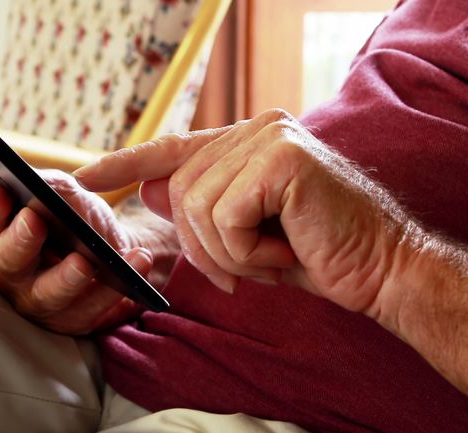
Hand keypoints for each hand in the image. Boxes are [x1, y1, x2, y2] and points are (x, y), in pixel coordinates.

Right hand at [0, 170, 154, 334]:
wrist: (114, 251)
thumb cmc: (77, 219)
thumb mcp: (64, 193)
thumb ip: (49, 186)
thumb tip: (40, 186)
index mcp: (2, 236)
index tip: (0, 189)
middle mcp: (13, 275)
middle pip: (10, 262)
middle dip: (21, 241)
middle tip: (34, 221)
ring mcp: (41, 303)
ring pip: (49, 294)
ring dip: (67, 277)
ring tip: (85, 260)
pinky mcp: (74, 321)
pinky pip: (92, 309)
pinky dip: (114, 289)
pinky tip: (136, 261)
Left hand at [73, 109, 415, 316]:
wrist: (384, 270)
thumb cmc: (322, 255)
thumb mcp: (248, 235)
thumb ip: (203, 209)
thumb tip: (150, 189)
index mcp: (249, 140)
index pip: (172, 148)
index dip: (124, 164)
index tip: (82, 178)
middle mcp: (258, 128)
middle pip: (180, 192)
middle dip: (205, 248)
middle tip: (249, 268)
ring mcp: (270, 137)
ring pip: (197, 208)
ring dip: (229, 254)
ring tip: (274, 256)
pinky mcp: (281, 158)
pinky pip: (224, 217)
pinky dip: (247, 251)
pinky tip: (285, 249)